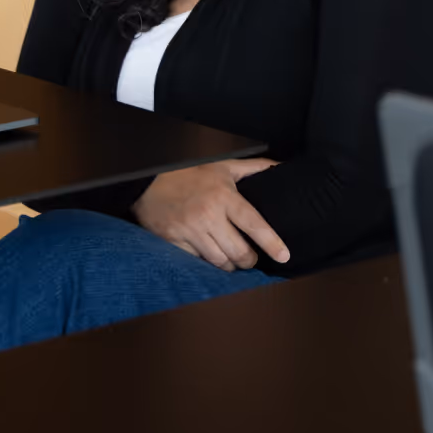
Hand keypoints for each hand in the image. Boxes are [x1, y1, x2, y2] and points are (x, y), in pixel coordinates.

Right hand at [131, 158, 289, 271]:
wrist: (149, 180)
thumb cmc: (191, 174)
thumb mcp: (224, 166)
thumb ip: (255, 168)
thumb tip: (281, 167)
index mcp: (225, 196)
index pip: (254, 224)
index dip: (271, 243)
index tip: (284, 256)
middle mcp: (208, 215)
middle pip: (238, 251)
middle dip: (249, 260)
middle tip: (251, 259)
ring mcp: (190, 231)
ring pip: (219, 261)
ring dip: (230, 265)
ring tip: (234, 260)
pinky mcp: (173, 242)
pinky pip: (197, 262)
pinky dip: (207, 263)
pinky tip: (212, 257)